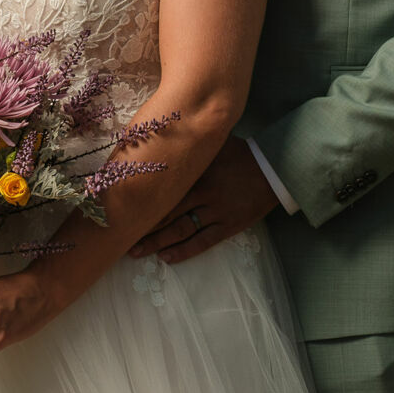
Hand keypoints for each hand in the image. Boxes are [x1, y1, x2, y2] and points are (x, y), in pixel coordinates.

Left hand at [128, 136, 278, 265]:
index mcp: (195, 172)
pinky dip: (184, 251)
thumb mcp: (213, 142)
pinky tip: (167, 257)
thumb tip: (163, 135)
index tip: (121, 209)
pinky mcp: (228, 225)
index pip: (161, 189)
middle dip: (142, 226)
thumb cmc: (240, 153)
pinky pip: (203, 241)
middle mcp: (202, 193)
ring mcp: (215, 212)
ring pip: (180, 230)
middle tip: (120, 236)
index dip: (141, 201)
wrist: (273, 168)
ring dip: (157, 242)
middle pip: (166, 213)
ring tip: (136, 252)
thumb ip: (190, 143)